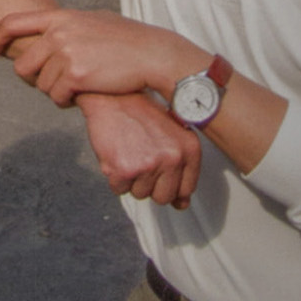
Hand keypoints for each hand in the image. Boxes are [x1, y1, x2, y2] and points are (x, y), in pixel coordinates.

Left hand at [0, 6, 209, 107]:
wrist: (155, 55)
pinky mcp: (75, 76)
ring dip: (56, 92)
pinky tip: (83, 95)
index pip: (12, 23)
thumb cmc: (129, 41)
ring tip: (78, 87)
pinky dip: (66, 101)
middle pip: (22, 65)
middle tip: (53, 84)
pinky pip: (56, 96)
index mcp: (61, 17)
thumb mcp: (95, 21)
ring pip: (40, 85)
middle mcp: (58, 33)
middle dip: (33, 79)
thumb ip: (68, 26)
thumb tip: (47, 33)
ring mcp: (66, 54)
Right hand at [80, 90, 202, 202]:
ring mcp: (149, 165)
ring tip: (128, 153)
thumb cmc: (140, 113)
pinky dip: (114, 177)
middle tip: (140, 161)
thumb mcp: (172, 133)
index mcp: (189, 150)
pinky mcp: (124, 170)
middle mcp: (173, 159)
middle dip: (150, 185)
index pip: (186, 189)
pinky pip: (119, 190)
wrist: (111, 96)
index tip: (160, 175)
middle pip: (163, 197)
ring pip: (140, 194)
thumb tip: (181, 204)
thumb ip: (181, 167)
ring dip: (131, 180)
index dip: (170, 185)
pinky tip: (115, 155)